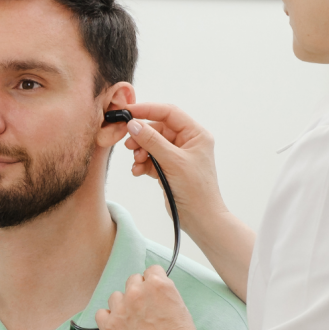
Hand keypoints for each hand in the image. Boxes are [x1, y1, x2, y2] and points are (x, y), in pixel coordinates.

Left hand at [96, 265, 201, 329]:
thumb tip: (154, 290)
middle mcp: (137, 292)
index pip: (150, 270)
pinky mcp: (109, 325)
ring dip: (122, 305)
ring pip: (116, 296)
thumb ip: (164, 293)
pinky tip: (118, 326)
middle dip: (138, 292)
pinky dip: (108, 319)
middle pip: (132, 280)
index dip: (153, 282)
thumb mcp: (180, 307)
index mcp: (158, 285)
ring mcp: (121, 308)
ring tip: (132, 321)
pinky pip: (101, 313)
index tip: (153, 292)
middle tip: (144, 309)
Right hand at [124, 103, 225, 222]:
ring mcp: (177, 155)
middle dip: (141, 137)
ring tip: (136, 162)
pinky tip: (138, 172)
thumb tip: (133, 124)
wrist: (200, 219)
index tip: (128, 112)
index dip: (148, 110)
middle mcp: (187, 142)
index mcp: (195, 134)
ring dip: (141, 152)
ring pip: (152, 144)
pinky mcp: (169, 168)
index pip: (169, 113)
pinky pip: (151, 159)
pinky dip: (143, 164)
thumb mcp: (173, 162)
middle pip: (157, 129)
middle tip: (128, 145)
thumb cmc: (196, 190)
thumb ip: (152, 141)